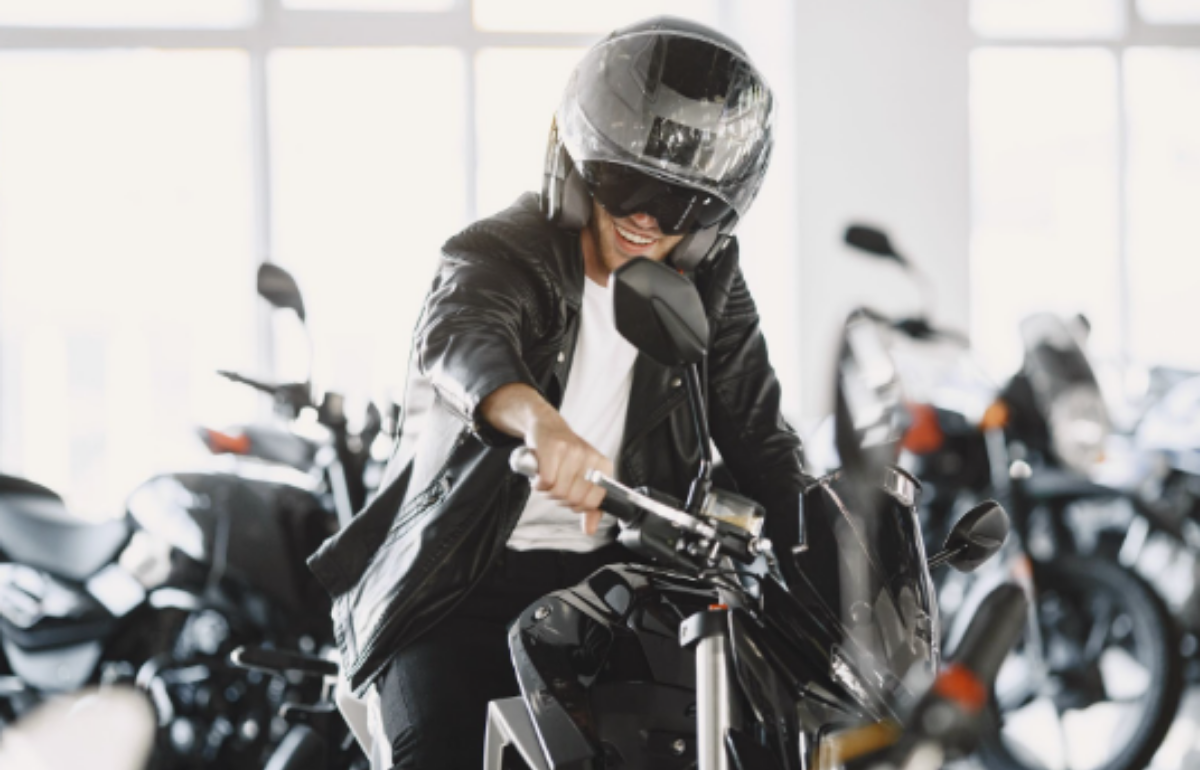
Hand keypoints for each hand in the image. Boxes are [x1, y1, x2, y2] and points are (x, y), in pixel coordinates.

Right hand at [526, 414, 611, 535]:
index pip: (592, 503)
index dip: (576, 505)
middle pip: (573, 499)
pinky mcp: (554, 448)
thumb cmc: (565, 456)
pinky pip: (545, 482)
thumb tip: (590, 529)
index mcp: (603, 467)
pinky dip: (538, 482)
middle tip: (555, 483)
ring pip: (558, 492)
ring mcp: (573, 452)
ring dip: (547, 490)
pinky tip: (539, 472)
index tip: (569, 494)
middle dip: (559, 497)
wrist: (548, 427)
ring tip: (547, 476)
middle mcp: (591, 458)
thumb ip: (589, 507)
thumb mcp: (583, 479)